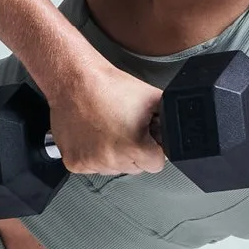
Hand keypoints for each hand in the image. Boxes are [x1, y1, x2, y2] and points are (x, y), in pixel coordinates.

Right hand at [38, 59, 166, 175]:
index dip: (153, 150)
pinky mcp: (73, 162)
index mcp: (134, 147)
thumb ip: (168, 120)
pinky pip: (91, 167)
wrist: (74, 80)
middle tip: (123, 128)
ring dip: (112, 154)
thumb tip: (175, 133)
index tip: (145, 139)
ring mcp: (91, 163)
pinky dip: (92, 154)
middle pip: (134, 168)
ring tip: (106, 129)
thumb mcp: (151, 98)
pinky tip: (92, 135)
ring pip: (112, 168)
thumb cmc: (108, 86)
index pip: (155, 165)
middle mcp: (111, 159)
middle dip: (133, 152)